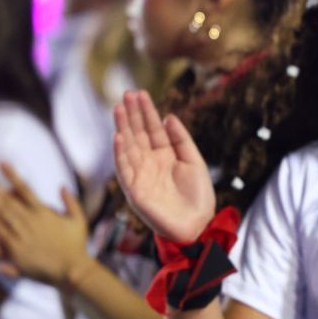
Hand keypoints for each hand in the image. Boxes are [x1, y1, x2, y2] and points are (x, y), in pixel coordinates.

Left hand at [0, 162, 88, 286]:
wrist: (73, 271)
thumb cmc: (78, 245)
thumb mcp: (78, 220)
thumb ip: (71, 202)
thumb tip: (62, 186)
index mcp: (43, 213)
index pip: (24, 189)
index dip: (12, 176)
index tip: (1, 163)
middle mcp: (29, 224)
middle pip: (5, 203)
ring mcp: (21, 241)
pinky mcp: (18, 257)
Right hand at [113, 90, 214, 242]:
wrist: (197, 225)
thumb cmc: (198, 196)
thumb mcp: (195, 162)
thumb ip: (182, 140)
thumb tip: (169, 116)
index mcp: (165, 155)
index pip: (153, 129)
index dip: (146, 111)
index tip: (140, 93)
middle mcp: (150, 162)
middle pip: (138, 134)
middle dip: (132, 114)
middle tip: (125, 94)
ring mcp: (141, 175)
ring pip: (128, 147)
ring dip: (123, 128)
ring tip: (119, 108)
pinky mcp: (134, 190)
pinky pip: (124, 169)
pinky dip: (120, 153)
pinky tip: (118, 137)